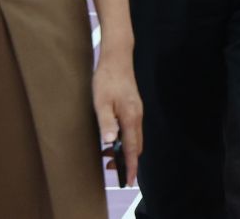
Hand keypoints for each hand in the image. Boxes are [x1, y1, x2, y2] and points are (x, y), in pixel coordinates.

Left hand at [92, 48, 142, 187]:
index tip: (130, 182)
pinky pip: (132, 129)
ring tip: (108, 156)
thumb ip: (107, 122)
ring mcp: (137, 111)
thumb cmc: (107, 79)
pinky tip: (113, 137)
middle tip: (112, 170)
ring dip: (124, 150)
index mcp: (131, 118)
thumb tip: (110, 142)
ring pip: (134, 138)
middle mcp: (137, 116)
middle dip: (127, 161)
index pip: (132, 149)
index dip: (131, 167)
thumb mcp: (101, 102)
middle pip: (135, 146)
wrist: (117, 57)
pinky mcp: (133, 107)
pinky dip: (125, 139)